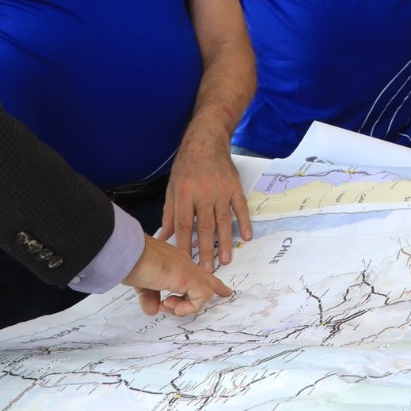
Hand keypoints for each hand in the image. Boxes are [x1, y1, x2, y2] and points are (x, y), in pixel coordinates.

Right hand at [123, 232, 232, 316]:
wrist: (127, 254)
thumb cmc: (131, 264)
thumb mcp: (142, 285)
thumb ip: (150, 297)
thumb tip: (153, 310)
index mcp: (174, 262)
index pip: (193, 272)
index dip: (202, 280)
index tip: (213, 285)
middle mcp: (184, 264)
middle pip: (207, 278)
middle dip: (217, 288)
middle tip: (228, 293)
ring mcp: (187, 270)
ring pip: (204, 292)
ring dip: (185, 306)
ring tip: (166, 304)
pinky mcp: (187, 278)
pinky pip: (200, 298)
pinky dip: (188, 307)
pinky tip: (169, 305)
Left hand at [157, 142, 251, 268]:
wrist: (206, 141)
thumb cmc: (186, 166)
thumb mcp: (173, 188)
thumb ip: (170, 213)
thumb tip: (164, 237)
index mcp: (184, 194)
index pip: (184, 224)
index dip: (184, 244)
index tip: (185, 262)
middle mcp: (203, 193)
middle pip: (204, 226)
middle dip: (205, 250)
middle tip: (207, 269)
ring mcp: (221, 190)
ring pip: (223, 221)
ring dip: (224, 242)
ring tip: (225, 260)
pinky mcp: (235, 187)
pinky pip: (240, 208)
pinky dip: (244, 222)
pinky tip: (246, 237)